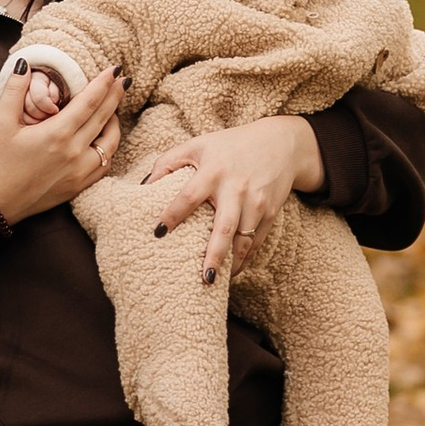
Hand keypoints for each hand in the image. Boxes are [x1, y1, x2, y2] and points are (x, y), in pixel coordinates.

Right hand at [0, 61, 123, 233]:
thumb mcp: (0, 123)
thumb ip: (14, 90)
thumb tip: (24, 64)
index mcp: (57, 134)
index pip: (89, 102)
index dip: (104, 83)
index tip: (114, 70)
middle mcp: (74, 153)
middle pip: (104, 118)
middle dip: (115, 96)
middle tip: (123, 80)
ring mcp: (79, 172)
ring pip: (110, 143)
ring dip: (115, 123)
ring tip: (113, 109)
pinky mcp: (78, 187)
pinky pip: (104, 164)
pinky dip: (108, 149)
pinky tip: (104, 140)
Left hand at [140, 113, 324, 284]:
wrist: (281, 143)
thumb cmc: (231, 145)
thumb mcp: (199, 145)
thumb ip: (168, 161)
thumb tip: (143, 186)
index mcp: (214, 171)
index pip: (189, 195)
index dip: (173, 214)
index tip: (158, 233)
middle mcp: (236, 189)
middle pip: (224, 228)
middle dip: (213, 255)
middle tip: (203, 278)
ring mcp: (256, 203)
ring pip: (243, 241)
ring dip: (230, 264)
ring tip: (213, 282)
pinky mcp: (270, 213)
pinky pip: (256, 242)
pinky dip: (244, 259)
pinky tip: (231, 271)